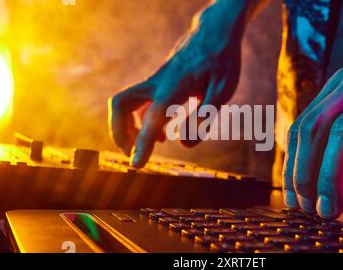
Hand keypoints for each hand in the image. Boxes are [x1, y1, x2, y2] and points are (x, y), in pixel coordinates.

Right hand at [108, 6, 244, 167]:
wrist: (215, 32)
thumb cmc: (222, 61)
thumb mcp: (223, 89)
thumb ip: (204, 116)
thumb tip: (183, 143)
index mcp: (174, 87)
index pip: (152, 118)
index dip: (142, 142)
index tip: (136, 164)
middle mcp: (158, 83)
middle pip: (121, 104)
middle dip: (119, 132)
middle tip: (133, 153)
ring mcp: (155, 81)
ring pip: (126, 103)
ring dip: (127, 128)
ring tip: (146, 147)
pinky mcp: (158, 82)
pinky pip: (139, 102)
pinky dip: (141, 121)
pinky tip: (162, 133)